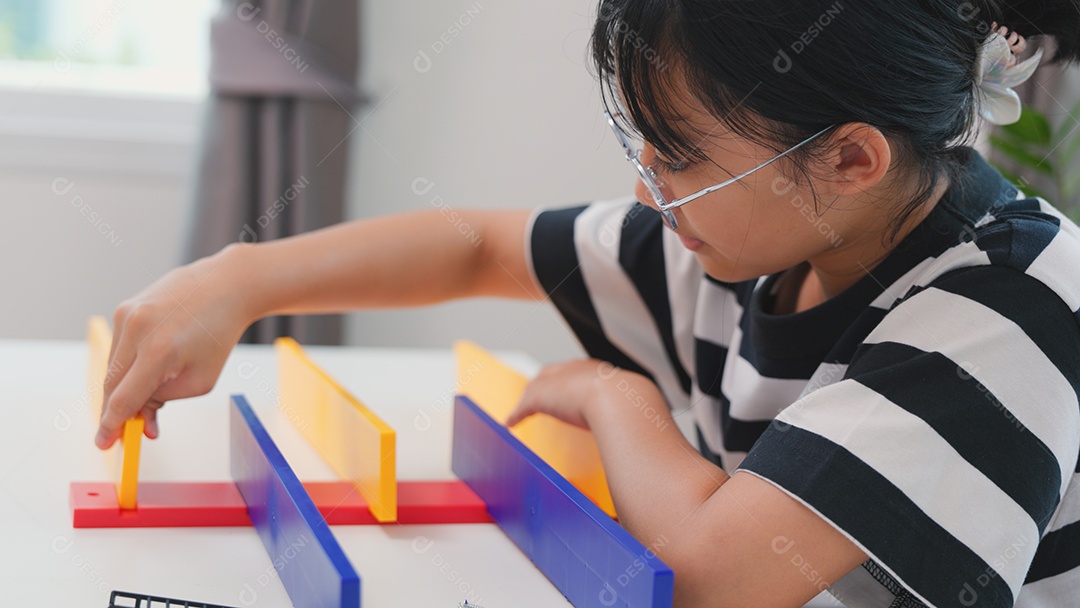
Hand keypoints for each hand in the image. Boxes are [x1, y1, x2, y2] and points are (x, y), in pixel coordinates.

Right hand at [96, 246, 254, 448]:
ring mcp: (126, 315)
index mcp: (158, 351)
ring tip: (156, 389)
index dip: (111, 425)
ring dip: (126, 386)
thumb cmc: (216, 336)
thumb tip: (138, 417)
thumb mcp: (200, 380)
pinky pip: (120, 348)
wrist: (225, 286)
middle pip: (112, 385)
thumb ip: (163, 401)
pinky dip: (129, 364)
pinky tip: (155, 361)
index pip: (123, 398)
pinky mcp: (124, 308)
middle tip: (124, 433)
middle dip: (117, 412)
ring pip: (114, 367)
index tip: (104, 444)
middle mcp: (136, 330)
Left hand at [507, 358, 626, 428]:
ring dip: (528, 398)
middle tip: (539, 394)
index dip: (570, 381)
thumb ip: (636, 412)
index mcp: (598, 370)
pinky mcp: (541, 396)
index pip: (577, 372)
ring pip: (535, 387)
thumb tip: (648, 427)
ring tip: (522, 409)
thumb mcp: (635, 405)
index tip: (569, 391)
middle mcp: (574, 370)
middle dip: (544, 382)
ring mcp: (556, 381)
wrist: (617, 400)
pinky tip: (511, 423)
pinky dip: (517, 414)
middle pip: (550, 373)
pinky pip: (524, 406)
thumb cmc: (631, 405)